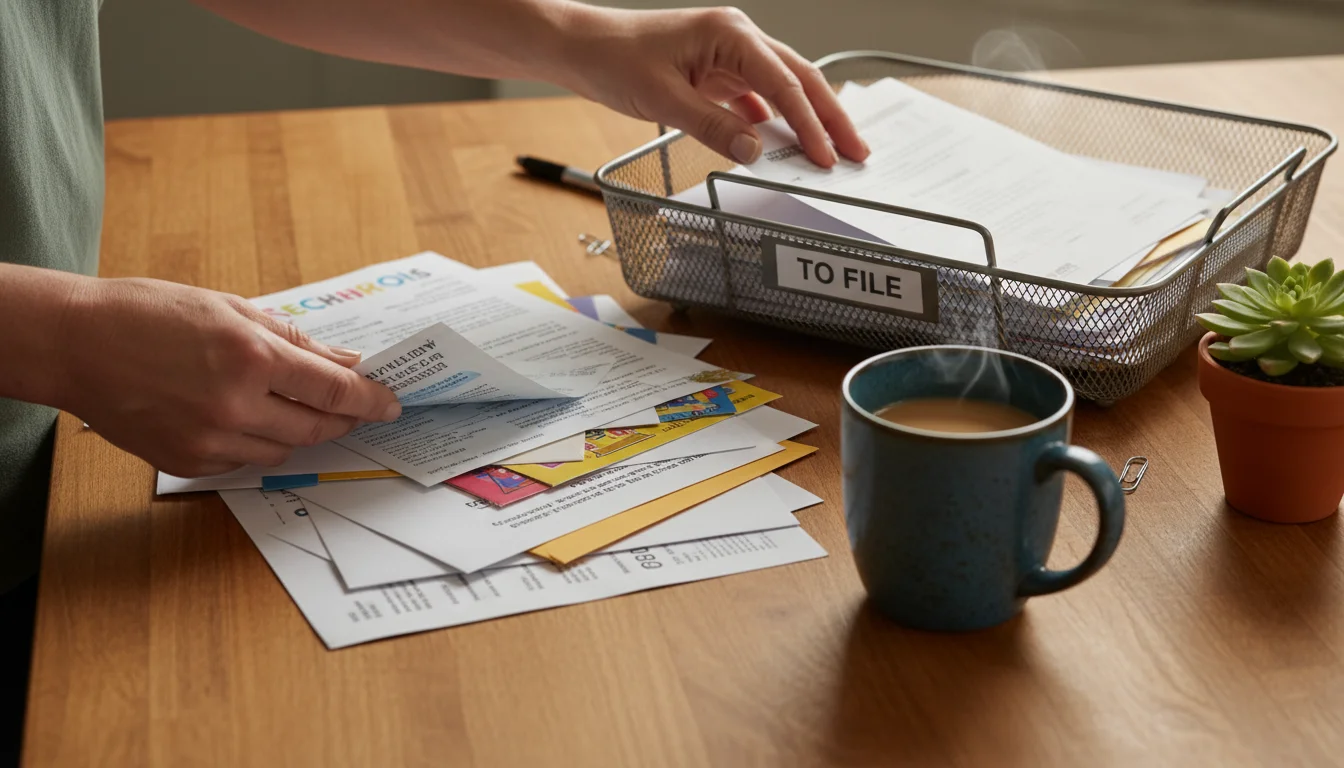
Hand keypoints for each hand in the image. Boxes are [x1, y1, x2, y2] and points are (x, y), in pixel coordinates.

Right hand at [56, 277, 401, 476]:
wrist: (75, 344)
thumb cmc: (149, 314)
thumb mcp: (230, 310)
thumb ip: (293, 341)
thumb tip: (344, 361)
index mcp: (251, 357)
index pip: (334, 390)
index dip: (370, 399)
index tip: (390, 402)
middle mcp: (236, 405)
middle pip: (316, 428)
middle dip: (344, 420)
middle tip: (357, 410)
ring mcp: (210, 440)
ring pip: (283, 451)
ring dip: (301, 433)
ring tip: (297, 409)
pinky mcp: (187, 462)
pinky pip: (244, 462)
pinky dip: (258, 444)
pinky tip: (247, 420)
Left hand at [556, 5, 869, 167]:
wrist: (583, 47)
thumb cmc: (615, 61)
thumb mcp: (663, 100)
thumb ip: (712, 126)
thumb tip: (755, 150)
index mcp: (730, 34)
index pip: (784, 84)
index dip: (809, 124)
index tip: (826, 157)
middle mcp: (736, 37)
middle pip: (798, 79)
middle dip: (829, 118)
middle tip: (856, 152)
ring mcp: (728, 52)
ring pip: (782, 87)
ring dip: (806, 119)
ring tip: (829, 150)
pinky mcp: (716, 70)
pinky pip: (757, 95)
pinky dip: (773, 119)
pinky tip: (780, 142)